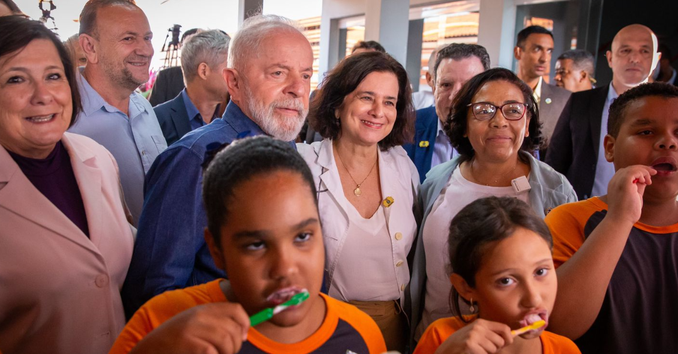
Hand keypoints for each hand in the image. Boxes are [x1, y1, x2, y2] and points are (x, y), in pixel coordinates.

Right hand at [129, 302, 249, 353]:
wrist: (148, 350)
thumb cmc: (174, 342)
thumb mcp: (193, 325)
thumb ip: (215, 324)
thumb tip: (243, 334)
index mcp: (203, 309)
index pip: (236, 309)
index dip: (245, 324)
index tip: (242, 337)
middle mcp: (199, 316)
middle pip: (233, 329)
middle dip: (235, 346)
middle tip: (227, 353)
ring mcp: (192, 329)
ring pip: (226, 341)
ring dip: (226, 353)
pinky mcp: (188, 343)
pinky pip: (212, 351)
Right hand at [434, 319, 512, 353]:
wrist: (447, 349)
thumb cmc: (464, 343)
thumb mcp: (477, 333)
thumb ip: (491, 334)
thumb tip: (510, 338)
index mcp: (481, 322)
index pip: (504, 328)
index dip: (508, 338)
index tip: (506, 344)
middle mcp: (478, 327)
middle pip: (500, 341)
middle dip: (496, 348)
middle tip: (484, 349)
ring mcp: (474, 335)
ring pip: (494, 349)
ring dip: (487, 353)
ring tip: (476, 350)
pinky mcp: (470, 345)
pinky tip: (472, 353)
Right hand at [605, 165, 655, 225]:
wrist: (620, 220)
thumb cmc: (626, 212)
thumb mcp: (634, 196)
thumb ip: (637, 187)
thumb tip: (644, 180)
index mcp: (615, 184)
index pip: (625, 172)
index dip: (638, 172)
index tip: (647, 178)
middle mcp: (614, 181)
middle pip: (629, 168)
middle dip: (643, 170)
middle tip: (652, 175)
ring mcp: (618, 182)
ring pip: (632, 168)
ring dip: (643, 171)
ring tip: (649, 180)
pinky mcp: (623, 183)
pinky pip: (633, 171)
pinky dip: (642, 173)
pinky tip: (645, 181)